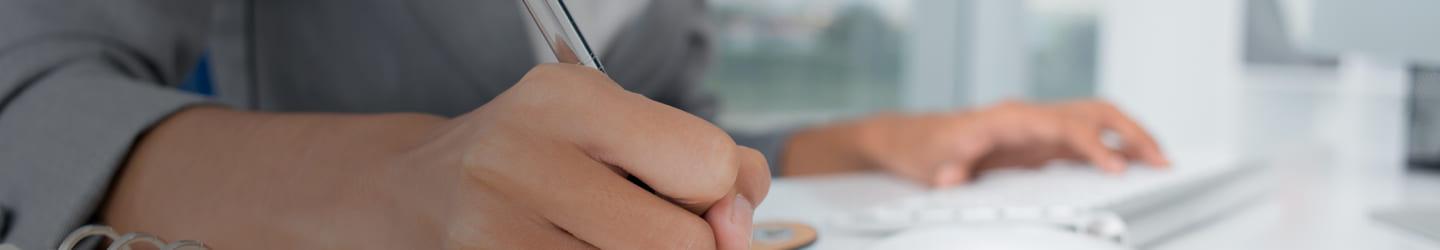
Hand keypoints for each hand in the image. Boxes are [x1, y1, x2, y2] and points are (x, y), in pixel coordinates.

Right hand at [407, 64, 770, 248]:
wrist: (418, 192)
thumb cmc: (542, 159)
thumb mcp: (615, 128)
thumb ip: (702, 160)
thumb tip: (738, 222)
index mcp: (567, 98)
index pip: (705, 163)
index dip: (719, 195)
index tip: (696, 201)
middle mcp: (521, 156)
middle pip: (678, 242)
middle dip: (687, 247)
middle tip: (648, 229)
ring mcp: (494, 226)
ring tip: (602, 237)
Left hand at [782, 99, 1166, 186]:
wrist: (909, 139)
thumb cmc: (923, 146)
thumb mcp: (931, 162)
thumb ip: (947, 169)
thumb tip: (956, 176)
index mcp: (1009, 117)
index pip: (1064, 125)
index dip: (1093, 144)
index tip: (1116, 166)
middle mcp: (1029, 116)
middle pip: (1093, 112)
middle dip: (1131, 132)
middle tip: (1161, 158)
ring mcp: (1037, 128)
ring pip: (1096, 122)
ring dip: (1131, 137)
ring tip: (1161, 160)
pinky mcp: (1039, 144)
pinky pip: (1085, 141)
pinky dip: (1113, 149)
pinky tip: (1131, 165)